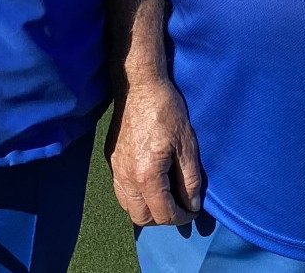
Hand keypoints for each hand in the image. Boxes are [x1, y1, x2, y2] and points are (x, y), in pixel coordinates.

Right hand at [106, 73, 203, 225]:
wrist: (138, 86)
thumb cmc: (166, 111)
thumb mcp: (187, 145)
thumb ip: (190, 180)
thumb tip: (193, 204)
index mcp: (146, 176)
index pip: (164, 214)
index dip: (183, 217)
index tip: (194, 210)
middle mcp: (126, 178)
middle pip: (142, 217)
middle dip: (163, 218)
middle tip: (179, 206)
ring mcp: (114, 169)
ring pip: (128, 206)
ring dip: (146, 208)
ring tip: (164, 196)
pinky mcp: (110, 160)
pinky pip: (120, 190)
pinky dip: (135, 195)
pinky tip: (149, 182)